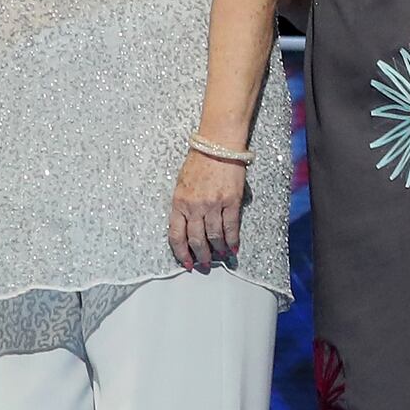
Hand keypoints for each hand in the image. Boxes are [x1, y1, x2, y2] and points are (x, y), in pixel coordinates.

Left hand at [169, 149, 248, 270]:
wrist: (218, 145)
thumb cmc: (199, 162)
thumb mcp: (182, 184)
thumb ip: (183, 206)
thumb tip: (189, 228)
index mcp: (179, 202)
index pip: (176, 235)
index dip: (181, 253)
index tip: (186, 263)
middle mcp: (194, 206)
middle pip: (196, 240)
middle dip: (201, 256)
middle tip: (205, 264)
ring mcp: (213, 205)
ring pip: (214, 237)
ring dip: (218, 250)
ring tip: (220, 256)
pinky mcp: (231, 201)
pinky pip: (231, 227)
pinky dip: (232, 240)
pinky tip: (233, 248)